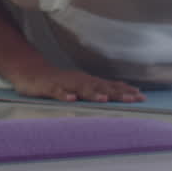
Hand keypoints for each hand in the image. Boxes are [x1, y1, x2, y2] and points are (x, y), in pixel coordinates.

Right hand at [9, 66, 145, 102]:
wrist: (31, 73)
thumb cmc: (58, 82)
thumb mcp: (79, 86)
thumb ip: (96, 89)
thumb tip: (116, 94)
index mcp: (87, 81)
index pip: (109, 85)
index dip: (125, 90)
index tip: (141, 96)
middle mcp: (79, 80)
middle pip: (100, 86)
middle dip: (116, 93)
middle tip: (133, 98)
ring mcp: (64, 84)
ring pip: (80, 88)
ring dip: (93, 93)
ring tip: (105, 99)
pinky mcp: (49, 88)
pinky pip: (57, 92)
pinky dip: (65, 95)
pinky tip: (71, 99)